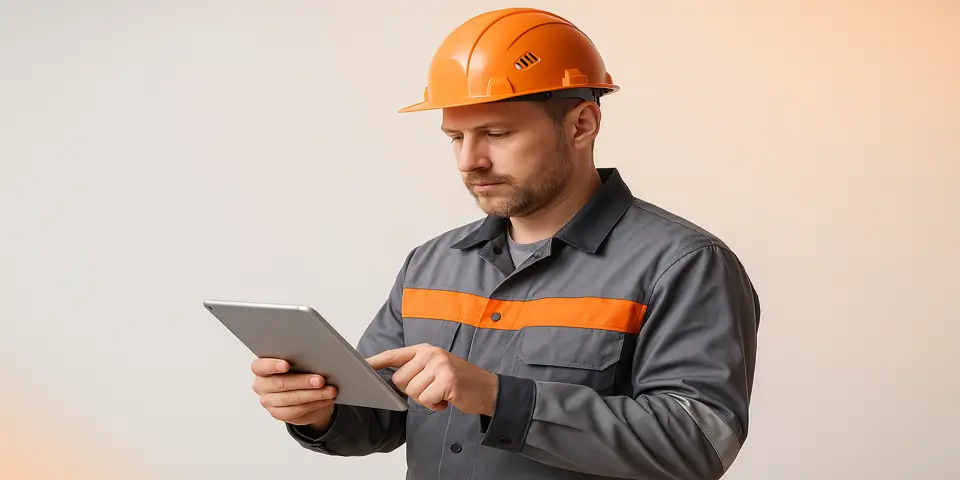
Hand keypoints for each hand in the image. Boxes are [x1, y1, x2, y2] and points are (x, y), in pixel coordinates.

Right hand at [251, 358, 337, 431]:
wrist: (302, 393)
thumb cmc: (298, 372)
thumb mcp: (297, 363)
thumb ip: (299, 360)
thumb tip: (316, 360)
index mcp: (261, 369)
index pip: (260, 366)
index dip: (272, 365)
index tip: (286, 365)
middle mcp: (261, 385)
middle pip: (280, 383)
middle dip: (302, 382)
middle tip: (320, 380)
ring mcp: (268, 401)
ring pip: (291, 398)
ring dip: (313, 395)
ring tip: (329, 391)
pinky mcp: (278, 413)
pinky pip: (297, 410)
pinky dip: (314, 404)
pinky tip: (326, 399)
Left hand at [366, 344, 497, 415]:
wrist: (487, 389)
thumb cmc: (458, 382)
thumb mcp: (436, 368)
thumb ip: (416, 369)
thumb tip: (393, 379)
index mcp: (425, 350)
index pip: (394, 355)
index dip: (376, 361)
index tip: (361, 365)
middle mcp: (431, 354)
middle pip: (400, 380)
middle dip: (413, 391)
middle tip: (433, 389)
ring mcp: (440, 365)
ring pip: (412, 392)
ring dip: (426, 400)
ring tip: (441, 393)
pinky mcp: (447, 380)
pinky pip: (426, 400)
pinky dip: (435, 405)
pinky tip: (447, 399)